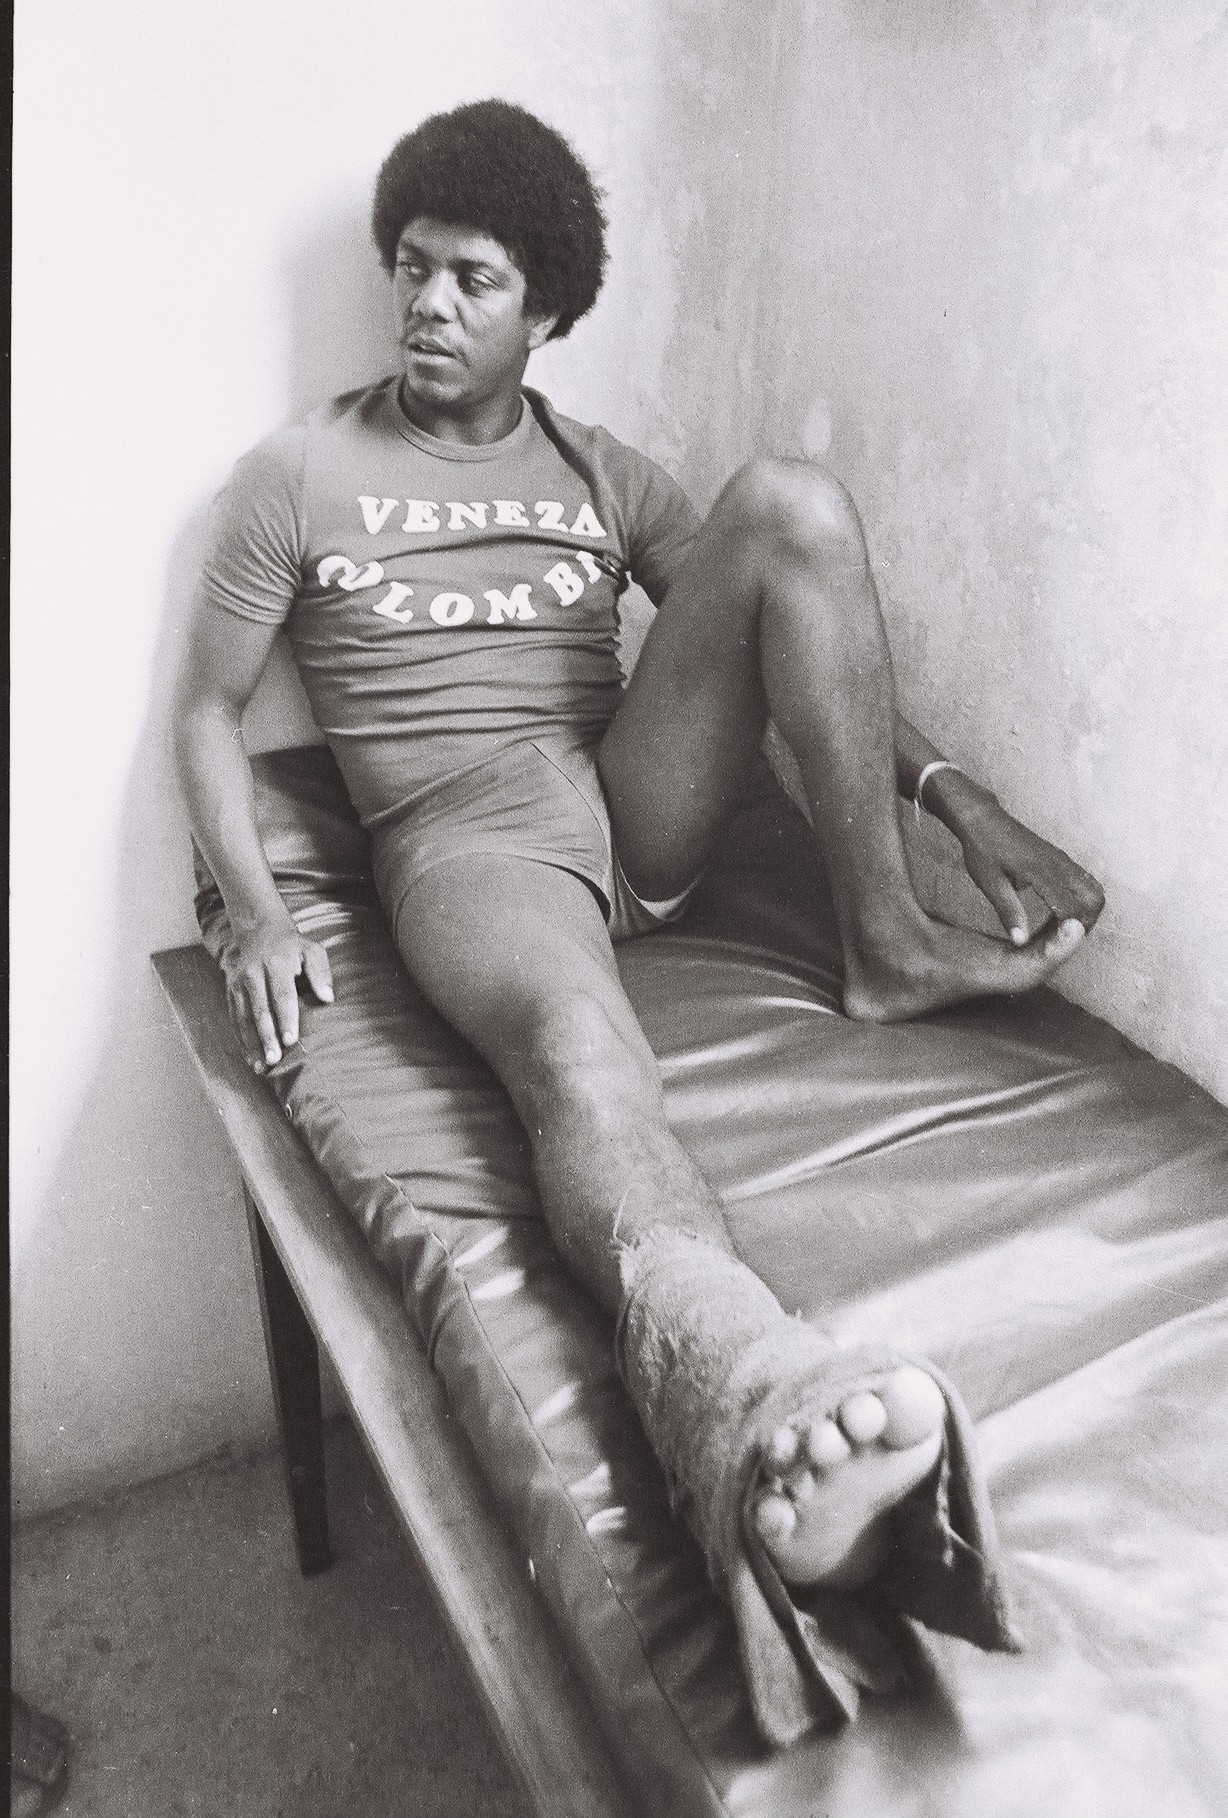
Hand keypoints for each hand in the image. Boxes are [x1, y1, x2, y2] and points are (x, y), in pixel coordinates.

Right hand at [221, 915, 334, 1071]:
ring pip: (243, 1018)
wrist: (259, 930)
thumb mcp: (312, 951)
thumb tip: (328, 998)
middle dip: (267, 1037)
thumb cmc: (293, 947)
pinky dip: (242, 1040)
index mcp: (276, 964)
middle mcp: (254, 974)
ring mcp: (239, 983)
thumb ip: (321, 973)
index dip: (286, 1019)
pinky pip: (234, 1019)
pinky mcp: (230, 991)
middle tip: (275, 1060)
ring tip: (261, 1067)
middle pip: (260, 1010)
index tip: (291, 1040)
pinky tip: (251, 1058)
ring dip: (252, 1044)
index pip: (282, 995)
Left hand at [949, 785, 1104, 946]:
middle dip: (1086, 923)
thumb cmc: (982, 849)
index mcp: (1040, 870)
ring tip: (1063, 929)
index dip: (1067, 932)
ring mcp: (1062, 859)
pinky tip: (1062, 913)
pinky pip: (1084, 881)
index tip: (1054, 946)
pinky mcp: (1060, 858)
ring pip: (1094, 889)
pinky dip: (1083, 900)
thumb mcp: (989, 883)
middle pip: (1094, 898)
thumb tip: (1020, 942)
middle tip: (1064, 940)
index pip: (1070, 908)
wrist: (983, 818)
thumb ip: (1008, 912)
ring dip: (1087, 911)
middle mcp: (1058, 863)